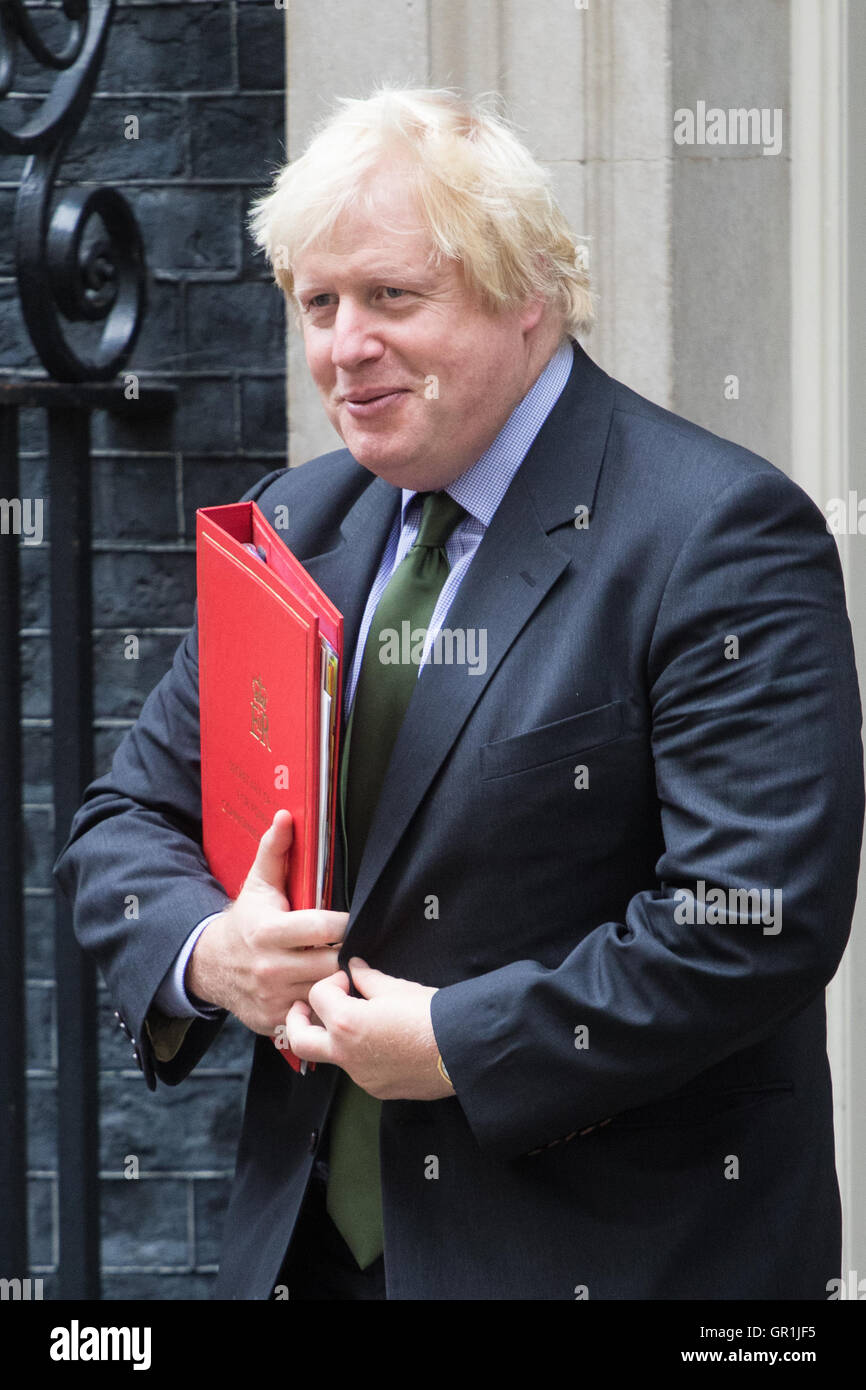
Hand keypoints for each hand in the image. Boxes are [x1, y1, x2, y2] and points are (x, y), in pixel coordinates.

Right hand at [187, 809, 348, 1036]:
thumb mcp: (257, 885)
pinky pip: (314, 1014)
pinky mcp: (275, 1020)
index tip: (352, 920)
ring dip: (338, 980)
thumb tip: (286, 816)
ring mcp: (273, 998)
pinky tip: (326, 992)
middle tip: (354, 946)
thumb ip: (275, 851)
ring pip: (326, 991)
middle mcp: (270, 967)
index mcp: (268, 932)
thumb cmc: (245, 921)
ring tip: (343, 967)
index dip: (344, 924)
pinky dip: (323, 1005)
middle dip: (346, 954)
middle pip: (330, 963)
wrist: (211, 966)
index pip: (322, 928)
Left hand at [284, 957, 453, 1099]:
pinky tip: (381, 1041)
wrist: (464, 1049)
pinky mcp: (377, 1089)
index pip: (318, 996)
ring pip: (332, 1056)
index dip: (331, 982)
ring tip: (357, 1020)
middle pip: (300, 1041)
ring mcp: (360, 1076)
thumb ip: (367, 978)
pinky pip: (357, 1069)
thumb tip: (354, 968)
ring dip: (334, 1037)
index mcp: (346, 1024)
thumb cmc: (432, 1015)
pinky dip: (359, 1053)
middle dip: (297, 1020)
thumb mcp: (397, 988)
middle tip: (305, 1007)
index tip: (349, 980)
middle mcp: (346, 1055)